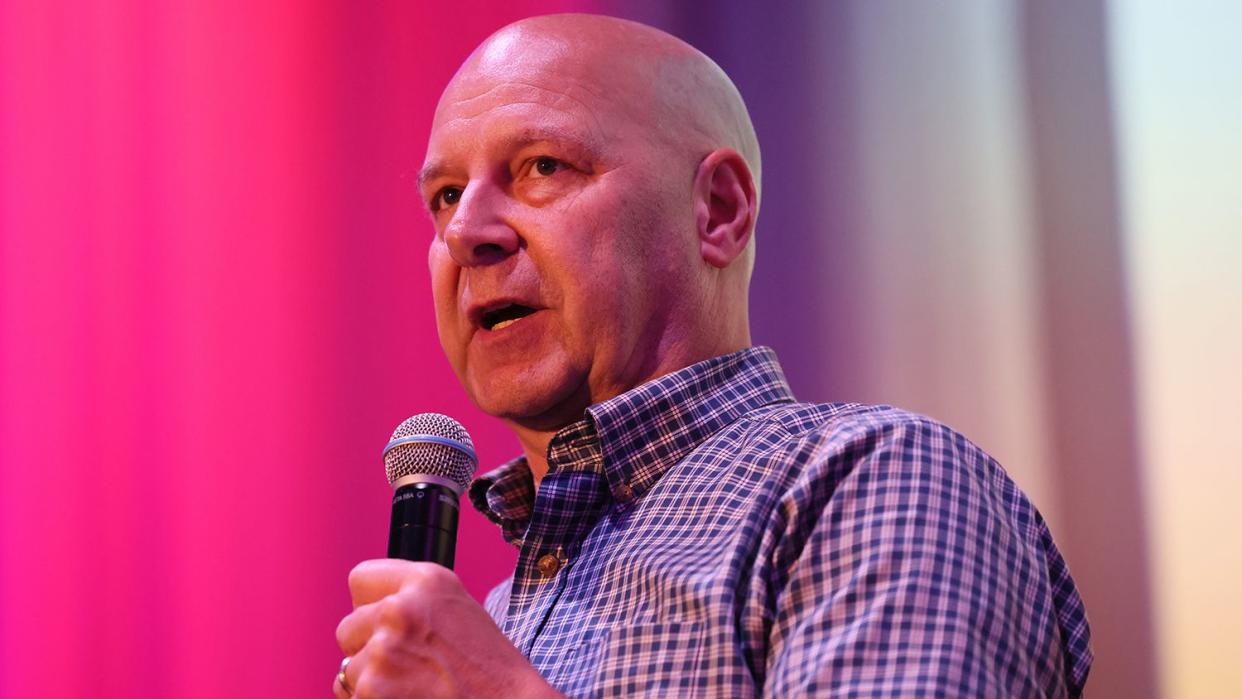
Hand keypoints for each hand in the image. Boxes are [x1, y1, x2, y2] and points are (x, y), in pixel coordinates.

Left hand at [334, 559, 559, 698]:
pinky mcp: (372, 689)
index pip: (360, 578)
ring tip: (413, 688)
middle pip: (348, 627)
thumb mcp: (456, 609)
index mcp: (426, 581)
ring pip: (348, 669)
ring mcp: (384, 651)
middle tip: (407, 665)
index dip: (370, 605)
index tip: (384, 624)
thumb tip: (367, 610)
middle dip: (367, 649)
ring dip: (371, 683)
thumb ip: (412, 600)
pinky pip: (350, 696)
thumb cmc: (489, 668)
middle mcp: (401, 609)